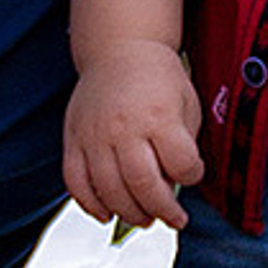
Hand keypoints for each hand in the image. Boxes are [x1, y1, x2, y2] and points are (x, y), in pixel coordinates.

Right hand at [63, 44, 203, 230]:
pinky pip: (76, 183)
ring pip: (109, 191)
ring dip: (130, 214)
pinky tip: (107, 213)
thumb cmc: (157, 77)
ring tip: (145, 219)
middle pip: (144, 185)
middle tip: (173, 218)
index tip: (193, 173)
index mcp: (159, 115)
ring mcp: (95, 136)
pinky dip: (90, 205)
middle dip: (162, 210)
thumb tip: (177, 184)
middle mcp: (125, 127)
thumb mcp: (186, 101)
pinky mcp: (74, 140)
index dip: (193, 176)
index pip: (182, 164)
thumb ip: (185, 142)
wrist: (118, 49)